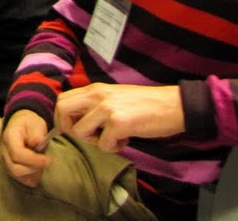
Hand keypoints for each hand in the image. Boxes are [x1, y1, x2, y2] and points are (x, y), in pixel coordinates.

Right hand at [0, 110, 52, 186]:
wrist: (21, 123)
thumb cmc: (29, 123)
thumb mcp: (36, 123)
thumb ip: (37, 133)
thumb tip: (37, 142)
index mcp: (10, 137)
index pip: (17, 154)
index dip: (33, 160)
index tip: (48, 160)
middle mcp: (4, 149)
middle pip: (14, 167)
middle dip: (32, 169)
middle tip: (46, 163)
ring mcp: (5, 158)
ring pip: (14, 173)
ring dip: (30, 174)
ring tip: (43, 169)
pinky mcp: (9, 164)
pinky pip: (16, 176)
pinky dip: (27, 178)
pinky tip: (37, 177)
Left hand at [54, 83, 183, 152]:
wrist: (175, 105)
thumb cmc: (146, 105)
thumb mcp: (114, 97)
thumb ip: (95, 104)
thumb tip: (76, 120)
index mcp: (95, 89)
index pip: (62, 100)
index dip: (62, 118)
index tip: (75, 128)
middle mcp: (97, 95)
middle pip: (61, 110)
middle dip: (69, 129)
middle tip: (89, 136)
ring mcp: (107, 108)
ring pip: (79, 131)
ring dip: (94, 141)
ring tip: (112, 138)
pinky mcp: (119, 123)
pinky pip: (103, 144)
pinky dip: (113, 148)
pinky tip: (126, 140)